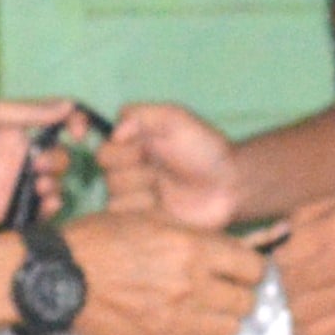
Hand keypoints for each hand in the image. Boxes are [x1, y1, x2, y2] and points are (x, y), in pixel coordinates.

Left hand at [0, 99, 78, 229]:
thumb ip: (23, 112)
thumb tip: (67, 103)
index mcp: (8, 127)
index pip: (51, 123)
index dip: (72, 124)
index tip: (78, 131)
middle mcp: (10, 155)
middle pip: (55, 156)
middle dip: (60, 160)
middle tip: (40, 165)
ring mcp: (5, 184)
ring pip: (49, 185)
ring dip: (56, 184)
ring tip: (41, 186)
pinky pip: (32, 211)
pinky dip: (47, 209)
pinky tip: (46, 205)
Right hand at [64, 209, 264, 334]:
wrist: (57, 277)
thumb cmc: (97, 239)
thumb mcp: (146, 216)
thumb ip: (189, 232)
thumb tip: (221, 246)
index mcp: (192, 248)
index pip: (253, 268)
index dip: (249, 269)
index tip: (239, 270)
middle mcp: (192, 286)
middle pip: (247, 303)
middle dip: (239, 296)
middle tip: (222, 292)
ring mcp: (177, 320)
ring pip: (231, 331)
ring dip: (223, 322)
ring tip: (206, 314)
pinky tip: (190, 333)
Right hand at [97, 102, 240, 228]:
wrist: (229, 186)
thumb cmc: (206, 150)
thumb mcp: (177, 118)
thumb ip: (142, 115)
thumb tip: (114, 132)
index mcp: (134, 142)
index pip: (105, 142)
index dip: (122, 151)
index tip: (140, 147)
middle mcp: (129, 167)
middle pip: (105, 165)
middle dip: (132, 165)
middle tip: (158, 169)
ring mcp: (133, 193)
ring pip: (112, 190)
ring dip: (139, 188)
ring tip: (163, 189)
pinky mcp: (140, 219)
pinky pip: (121, 214)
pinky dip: (140, 208)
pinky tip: (162, 206)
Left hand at [273, 192, 334, 334]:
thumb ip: (306, 214)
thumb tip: (271, 239)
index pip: (287, 255)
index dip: (280, 260)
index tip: (289, 260)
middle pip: (292, 284)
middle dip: (285, 284)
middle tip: (294, 281)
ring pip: (301, 312)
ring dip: (293, 308)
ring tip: (302, 299)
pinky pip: (320, 334)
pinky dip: (304, 332)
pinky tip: (308, 321)